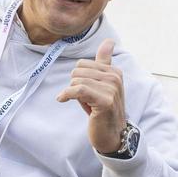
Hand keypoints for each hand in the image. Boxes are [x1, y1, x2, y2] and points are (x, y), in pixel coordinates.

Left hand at [56, 39, 127, 154]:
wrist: (112, 135)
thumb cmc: (103, 110)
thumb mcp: (103, 83)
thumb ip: (104, 62)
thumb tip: (109, 41)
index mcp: (115, 71)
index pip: (82, 65)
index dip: (79, 80)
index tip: (88, 93)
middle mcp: (115, 78)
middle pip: (77, 72)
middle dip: (76, 86)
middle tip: (86, 100)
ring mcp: (111, 89)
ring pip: (76, 82)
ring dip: (74, 95)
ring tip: (86, 105)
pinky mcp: (104, 101)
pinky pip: (77, 90)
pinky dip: (66, 95)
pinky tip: (62, 100)